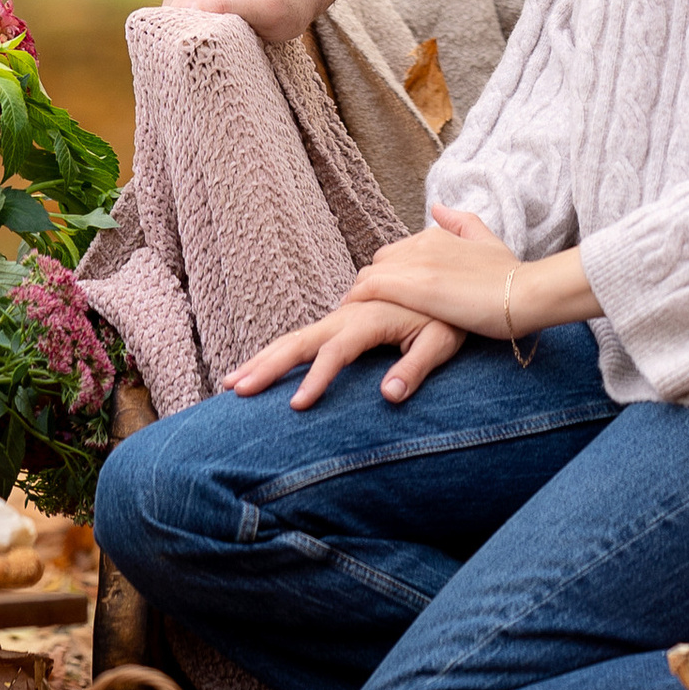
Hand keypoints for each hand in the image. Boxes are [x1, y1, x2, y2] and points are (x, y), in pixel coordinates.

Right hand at [231, 298, 464, 409]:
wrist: (456, 284)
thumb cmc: (453, 317)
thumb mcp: (444, 341)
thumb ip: (416, 366)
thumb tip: (389, 395)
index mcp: (372, 318)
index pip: (337, 351)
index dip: (316, 378)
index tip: (295, 405)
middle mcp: (351, 314)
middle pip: (301, 340)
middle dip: (267, 365)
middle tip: (235, 390)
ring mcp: (344, 317)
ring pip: (296, 338)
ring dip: (264, 359)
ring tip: (232, 383)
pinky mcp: (344, 322)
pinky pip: (306, 338)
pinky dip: (278, 354)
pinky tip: (260, 371)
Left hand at [345, 203, 602, 343]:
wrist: (525, 293)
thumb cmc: (510, 276)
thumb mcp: (486, 241)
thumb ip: (461, 222)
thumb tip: (437, 206)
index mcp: (436, 235)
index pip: (394, 254)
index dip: (392, 277)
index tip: (393, 299)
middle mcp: (422, 243)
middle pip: (378, 265)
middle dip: (375, 287)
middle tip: (377, 314)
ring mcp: (418, 264)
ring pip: (369, 278)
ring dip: (363, 299)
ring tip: (362, 324)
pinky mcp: (416, 287)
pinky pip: (370, 290)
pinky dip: (360, 304)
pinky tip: (360, 321)